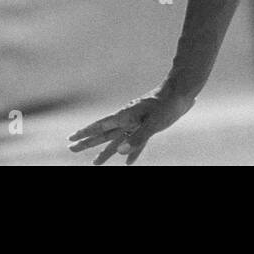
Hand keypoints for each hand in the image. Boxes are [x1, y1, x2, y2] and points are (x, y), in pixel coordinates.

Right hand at [67, 85, 195, 165]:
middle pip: (103, 134)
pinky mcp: (149, 126)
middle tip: (72, 149)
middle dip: (88, 142)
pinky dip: (131, 152)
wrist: (182, 91)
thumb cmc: (167, 104)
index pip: (100, 127)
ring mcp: (138, 123)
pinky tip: (128, 162)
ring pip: (117, 140)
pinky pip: (136, 143)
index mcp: (125, 116)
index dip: (85, 133)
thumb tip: (120, 153)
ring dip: (106, 152)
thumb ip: (138, 137)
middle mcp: (128, 119)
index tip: (70, 138)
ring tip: (95, 162)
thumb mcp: (153, 122)